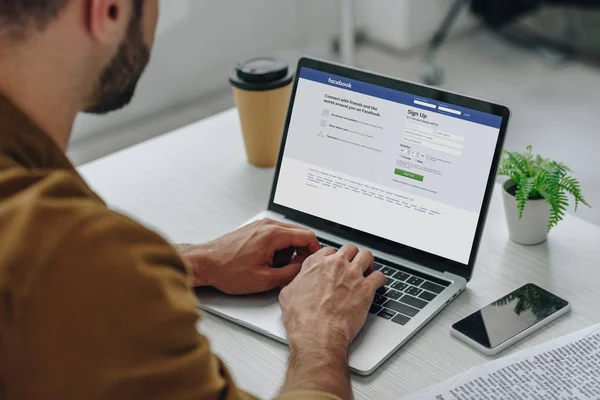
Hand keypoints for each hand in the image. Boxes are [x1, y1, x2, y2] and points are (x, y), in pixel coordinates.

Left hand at [178, 219, 320, 294]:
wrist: (205, 263)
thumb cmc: (228, 270)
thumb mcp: (264, 279)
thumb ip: (290, 273)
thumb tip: (302, 269)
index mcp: (273, 234)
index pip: (307, 235)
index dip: (315, 250)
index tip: (314, 261)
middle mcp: (267, 225)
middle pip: (299, 233)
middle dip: (302, 251)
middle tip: (297, 268)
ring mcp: (260, 225)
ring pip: (287, 234)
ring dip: (289, 250)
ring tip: (277, 267)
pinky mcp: (254, 229)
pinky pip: (275, 235)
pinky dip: (278, 247)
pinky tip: (268, 261)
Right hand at [278, 245, 385, 399]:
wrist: (317, 333)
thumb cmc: (303, 318)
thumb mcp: (287, 294)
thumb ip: (295, 282)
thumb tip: (296, 283)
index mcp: (316, 263)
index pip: (329, 251)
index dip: (334, 258)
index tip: (336, 265)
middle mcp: (335, 265)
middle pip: (350, 249)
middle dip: (352, 257)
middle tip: (353, 266)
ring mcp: (352, 275)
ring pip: (366, 256)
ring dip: (367, 263)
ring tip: (367, 271)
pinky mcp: (366, 288)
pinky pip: (379, 276)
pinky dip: (379, 280)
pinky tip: (376, 285)